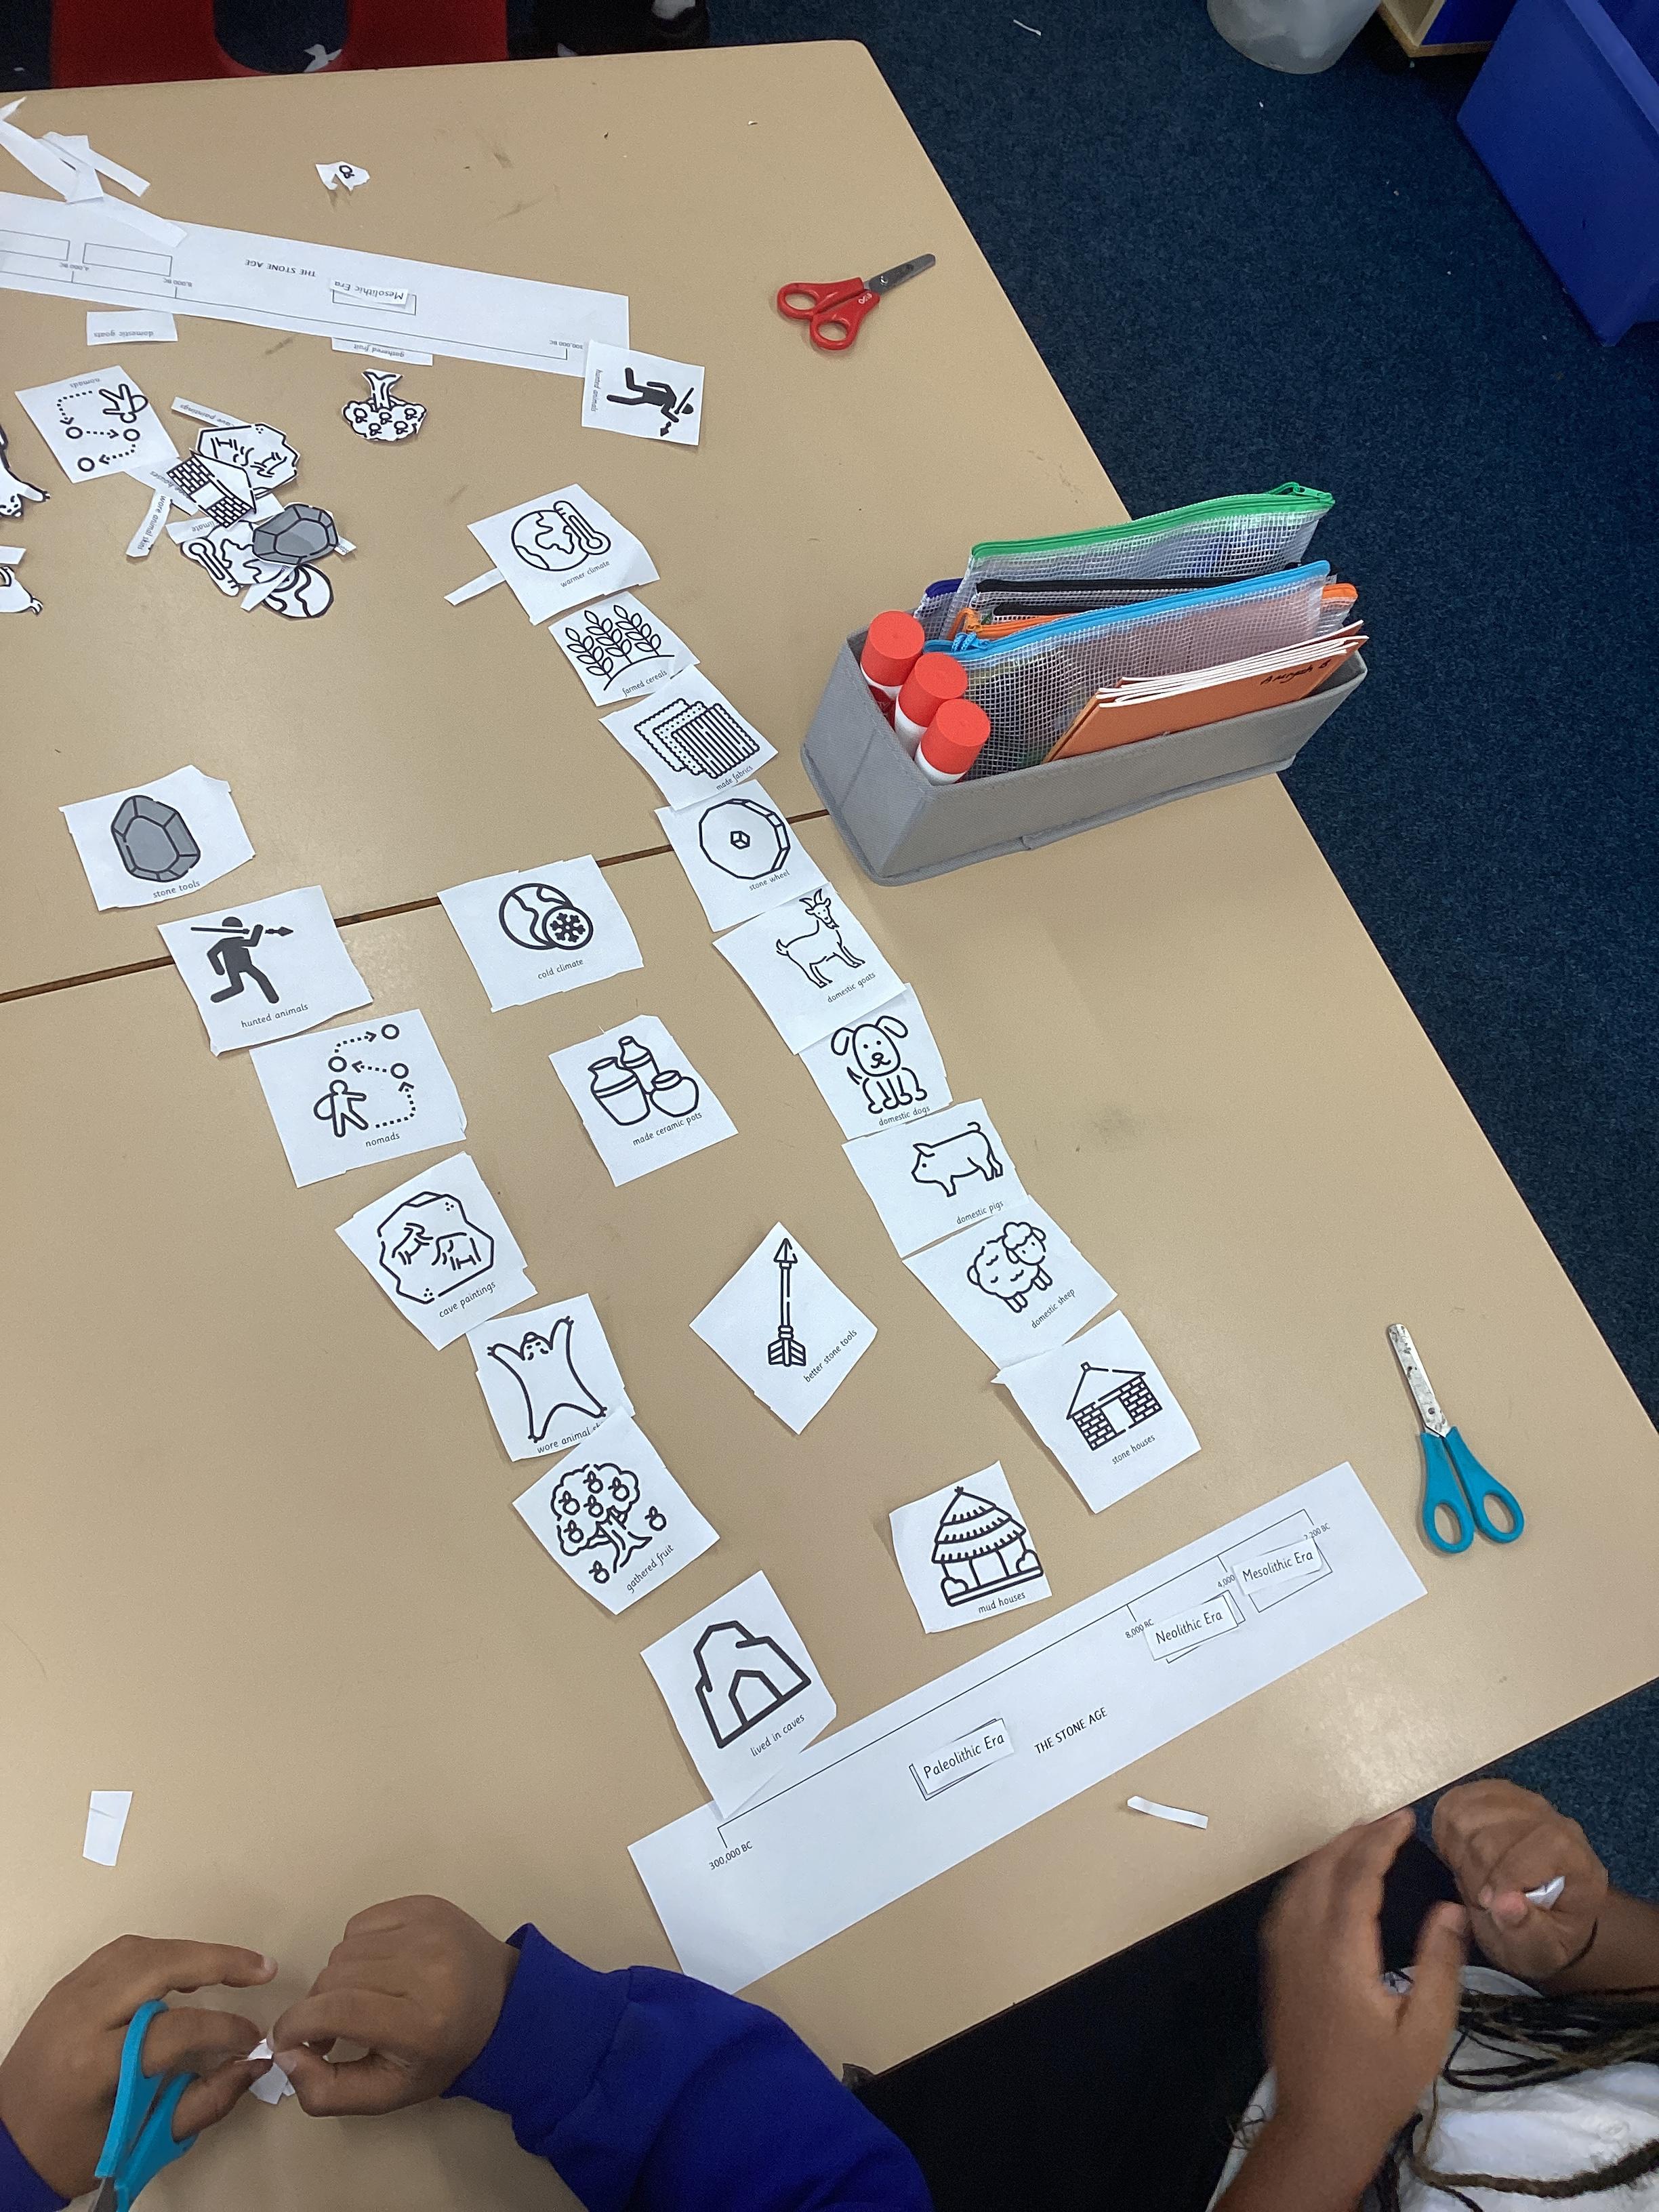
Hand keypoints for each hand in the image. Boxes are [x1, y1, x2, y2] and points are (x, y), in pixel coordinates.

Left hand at [0, 1937, 274, 2198]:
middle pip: (158, 1966)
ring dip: (190, 1952)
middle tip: (262, 1968)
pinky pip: (119, 1953)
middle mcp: (78, 2016)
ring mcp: (67, 1995)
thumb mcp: (136, 2141)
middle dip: (218, 1961)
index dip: (223, 2031)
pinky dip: (160, 1952)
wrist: (6, 2144)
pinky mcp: (65, 1987)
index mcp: (92, 2064)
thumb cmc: (71, 2151)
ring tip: (231, 1966)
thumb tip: (252, 2065)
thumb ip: (201, 2103)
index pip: (174, 2029)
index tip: (252, 2042)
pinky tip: (184, 1966)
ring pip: (140, 1949)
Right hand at [270, 1896, 515, 2115]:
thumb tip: (284, 2053)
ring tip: (359, 1998)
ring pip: (343, 1949)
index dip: (298, 2024)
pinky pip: (362, 1921)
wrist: (501, 2004)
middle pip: (334, 1978)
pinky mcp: (427, 1905)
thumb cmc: (441, 2054)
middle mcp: (426, 1968)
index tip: (286, 2039)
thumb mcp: (386, 2093)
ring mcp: (429, 1929)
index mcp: (420, 2022)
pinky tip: (379, 1968)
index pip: (338, 2010)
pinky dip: (357, 1947)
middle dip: (317, 2007)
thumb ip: (326, 2090)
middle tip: (330, 2028)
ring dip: (338, 1978)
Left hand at [1260, 1811, 1466, 2190]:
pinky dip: (1307, 1876)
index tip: (1405, 1817)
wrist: (1318, 2125)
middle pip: (1323, 1867)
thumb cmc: (1377, 2084)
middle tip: (1389, 1821)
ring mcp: (1282, 1954)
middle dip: (1355, 1836)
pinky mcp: (1274, 1968)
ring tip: (1361, 1838)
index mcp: (1341, 1953)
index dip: (1381, 1839)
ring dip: (1328, 1852)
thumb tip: (1451, 1909)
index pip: (1358, 1875)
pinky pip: (1285, 1903)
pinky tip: (1324, 1879)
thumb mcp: (1426, 2032)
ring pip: (1298, 1881)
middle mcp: (1303, 1942)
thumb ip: (1440, 1966)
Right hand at [1432, 1780, 1606, 1982]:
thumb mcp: (1542, 1952)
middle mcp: (1552, 1820)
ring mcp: (1519, 1801)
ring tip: (1473, 1878)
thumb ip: (1528, 1933)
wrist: (1539, 1912)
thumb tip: (1505, 1905)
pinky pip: (1455, 1803)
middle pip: (1495, 1831)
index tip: (1489, 1904)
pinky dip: (1448, 1832)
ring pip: (1469, 1813)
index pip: (1543, 1843)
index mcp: (1577, 1859)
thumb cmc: (1542, 1935)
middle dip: (1477, 1872)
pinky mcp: (1489, 1794)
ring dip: (1459, 1852)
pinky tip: (1462, 1854)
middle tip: (1481, 1899)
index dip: (1507, 1874)